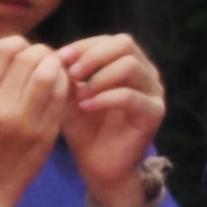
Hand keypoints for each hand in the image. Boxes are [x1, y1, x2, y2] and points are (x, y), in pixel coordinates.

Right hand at [0, 36, 69, 205]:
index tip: (23, 55)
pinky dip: (65, 86)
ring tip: (55, 75)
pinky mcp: (45, 132)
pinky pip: (61, 96)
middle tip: (45, 64)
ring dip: (57, 67)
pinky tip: (61, 91)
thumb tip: (22, 47)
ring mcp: (24, 120)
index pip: (2, 48)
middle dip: (42, 54)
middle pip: (29, 56)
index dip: (19, 44)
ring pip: (49, 72)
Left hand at [60, 34, 167, 204]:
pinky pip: (131, 96)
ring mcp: (153, 92)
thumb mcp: (69, 95)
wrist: (98, 165)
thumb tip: (52, 51)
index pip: (111, 40)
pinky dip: (105, 98)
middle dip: (93, 55)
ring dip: (99, 77)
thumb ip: (66, 73)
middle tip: (71, 73)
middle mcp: (146, 73)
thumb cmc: (83, 127)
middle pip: (125, 44)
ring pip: (130, 65)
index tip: (59, 57)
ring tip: (80, 94)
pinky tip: (86, 107)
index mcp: (129, 63)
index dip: (84, 45)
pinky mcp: (153, 113)